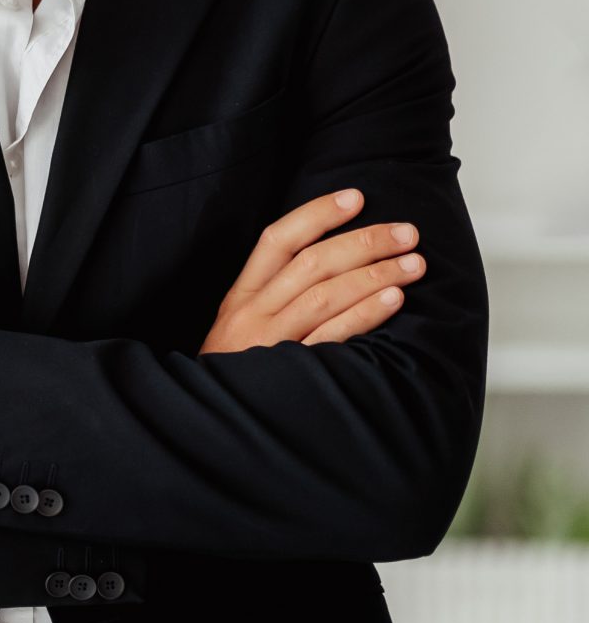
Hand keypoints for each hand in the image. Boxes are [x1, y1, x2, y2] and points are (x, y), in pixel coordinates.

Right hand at [203, 188, 421, 352]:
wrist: (209, 425)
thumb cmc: (236, 371)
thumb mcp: (239, 327)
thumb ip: (274, 297)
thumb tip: (333, 260)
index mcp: (240, 296)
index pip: (277, 240)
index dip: (317, 215)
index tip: (356, 197)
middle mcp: (253, 314)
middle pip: (312, 263)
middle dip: (364, 242)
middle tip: (407, 232)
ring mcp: (270, 343)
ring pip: (325, 295)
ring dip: (375, 275)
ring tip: (414, 263)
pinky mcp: (291, 373)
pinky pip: (333, 336)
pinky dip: (364, 315)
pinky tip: (393, 300)